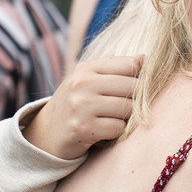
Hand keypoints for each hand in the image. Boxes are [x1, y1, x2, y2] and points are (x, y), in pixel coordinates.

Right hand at [26, 55, 141, 159]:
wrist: (47, 133)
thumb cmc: (77, 103)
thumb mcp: (89, 80)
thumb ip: (115, 68)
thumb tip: (144, 58)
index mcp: (86, 69)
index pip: (129, 65)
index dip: (138, 77)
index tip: (132, 87)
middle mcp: (82, 84)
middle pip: (132, 87)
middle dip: (134, 99)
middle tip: (120, 106)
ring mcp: (81, 106)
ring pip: (128, 108)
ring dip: (125, 117)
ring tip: (110, 117)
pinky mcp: (83, 128)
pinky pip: (118, 128)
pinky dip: (115, 131)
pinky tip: (102, 129)